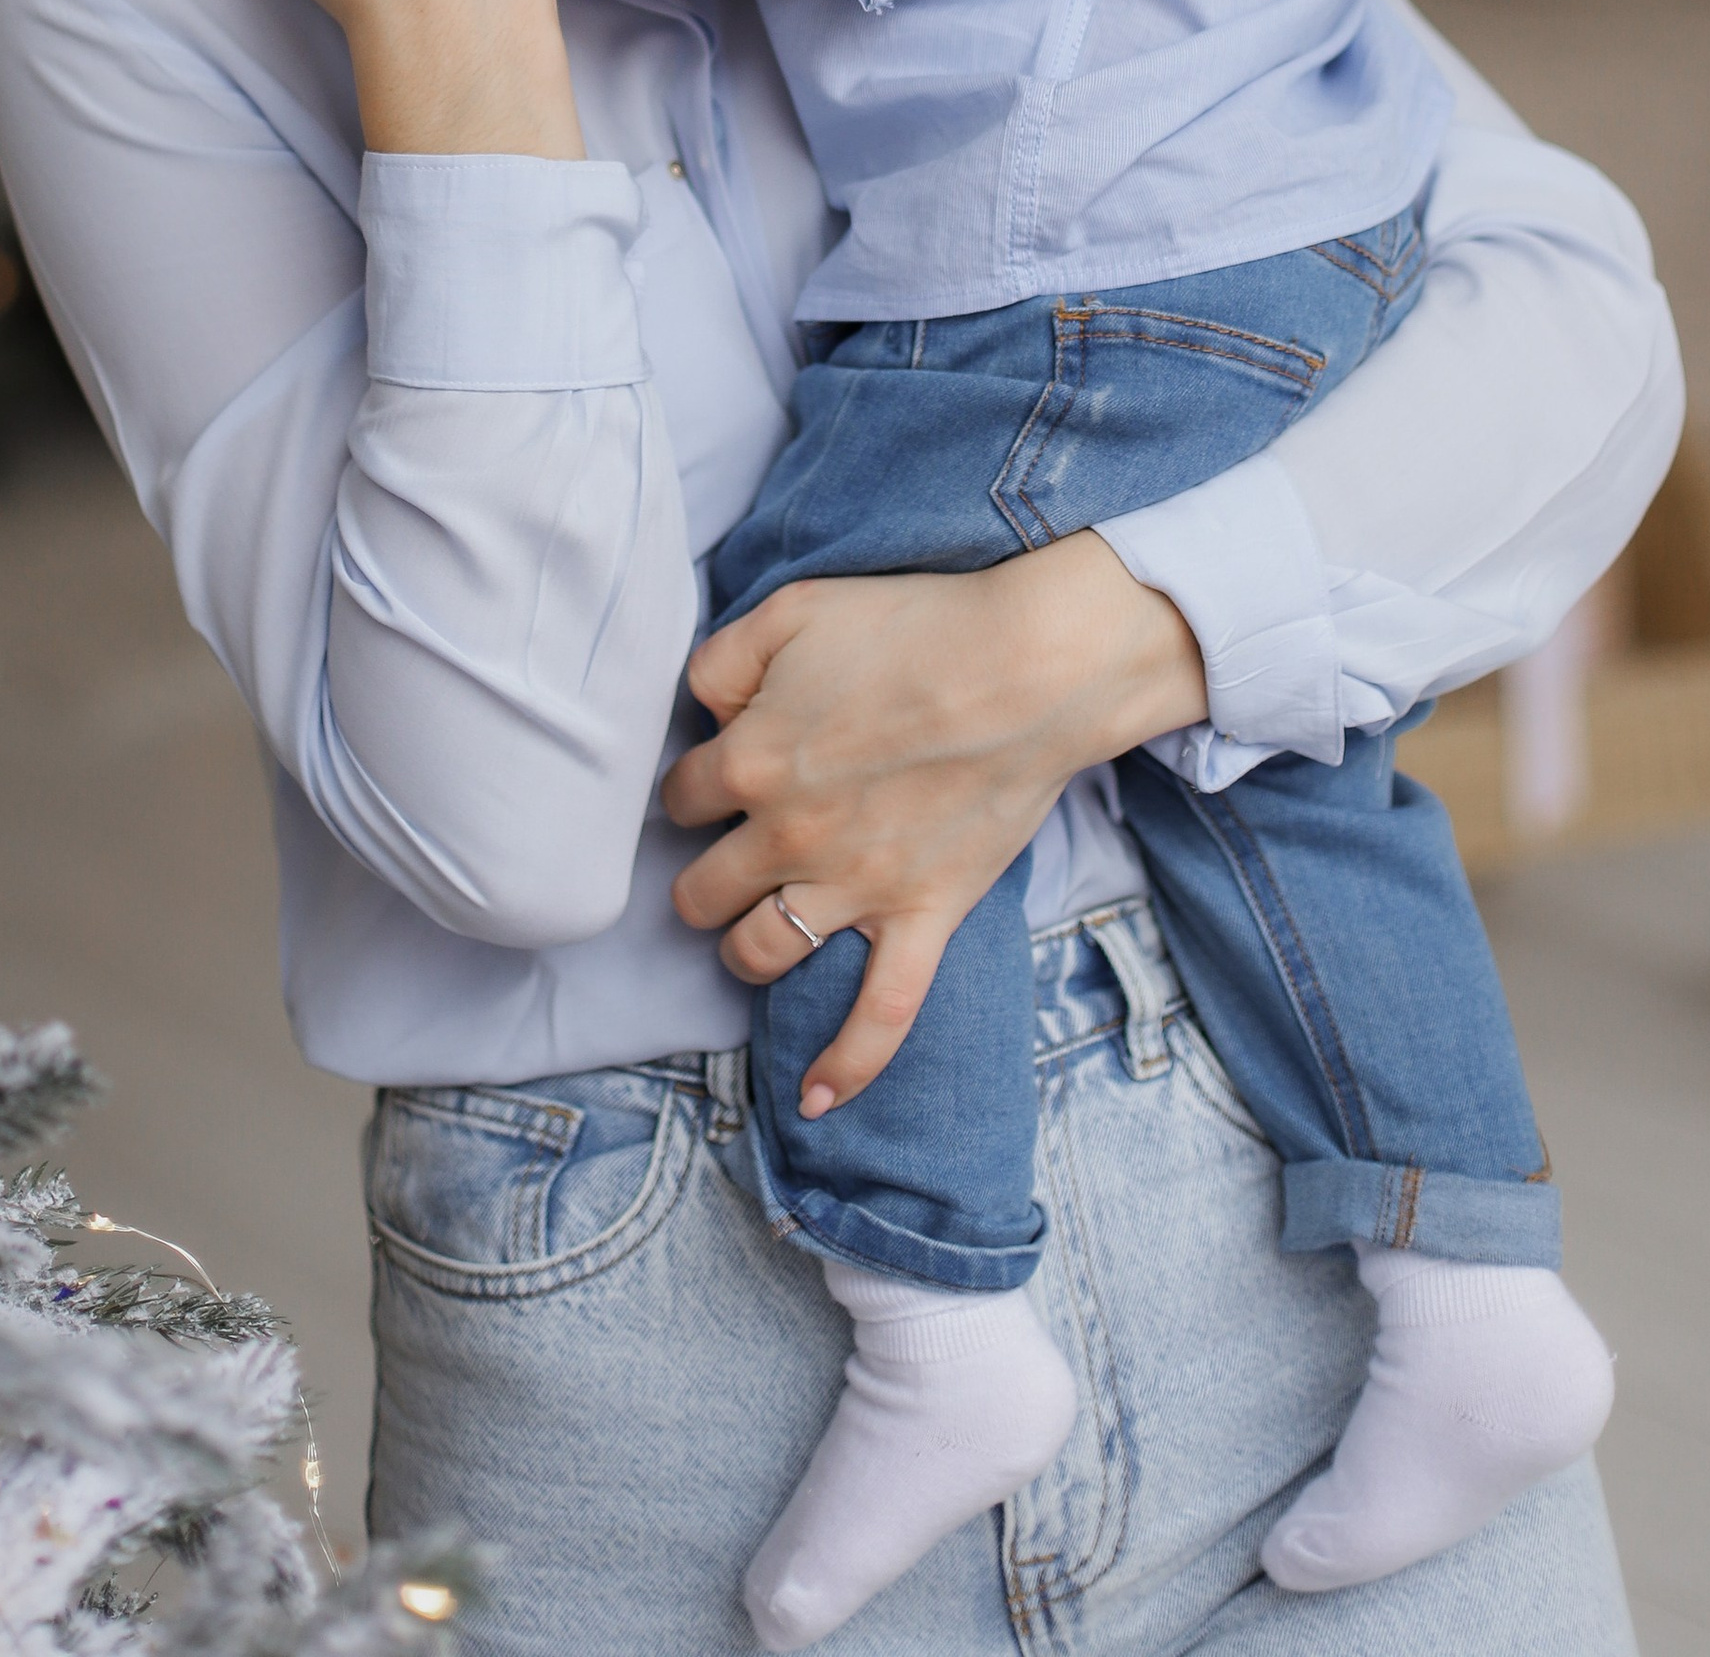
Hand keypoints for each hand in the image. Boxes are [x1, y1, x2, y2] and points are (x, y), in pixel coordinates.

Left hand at [661, 536, 1206, 1112]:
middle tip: (729, 851)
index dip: (695, 782)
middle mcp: (787, 838)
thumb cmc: (915, 625)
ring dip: (743, 946)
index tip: (721, 769)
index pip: (679, 796)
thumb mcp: (795, 609)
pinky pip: (879, 1016)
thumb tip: (700, 707)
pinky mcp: (921, 918)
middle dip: (704, 872)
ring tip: (750, 927)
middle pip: (702, 889)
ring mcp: (854, 889)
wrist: (1030, 667)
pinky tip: (815, 1100)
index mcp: (749, 761)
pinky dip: (846, 1065)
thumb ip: (724, 657)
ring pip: (759, 952)